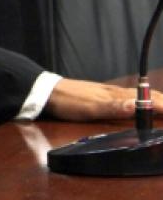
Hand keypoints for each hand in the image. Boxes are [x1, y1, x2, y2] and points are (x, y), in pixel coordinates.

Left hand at [45, 78, 162, 120]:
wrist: (47, 92)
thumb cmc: (68, 101)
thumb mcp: (90, 108)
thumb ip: (113, 107)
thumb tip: (137, 106)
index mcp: (117, 95)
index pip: (150, 99)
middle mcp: (117, 91)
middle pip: (149, 95)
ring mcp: (110, 92)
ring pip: (141, 96)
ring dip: (157, 101)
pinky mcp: (104, 96)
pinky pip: (131, 98)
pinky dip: (145, 102)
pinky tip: (142, 107)